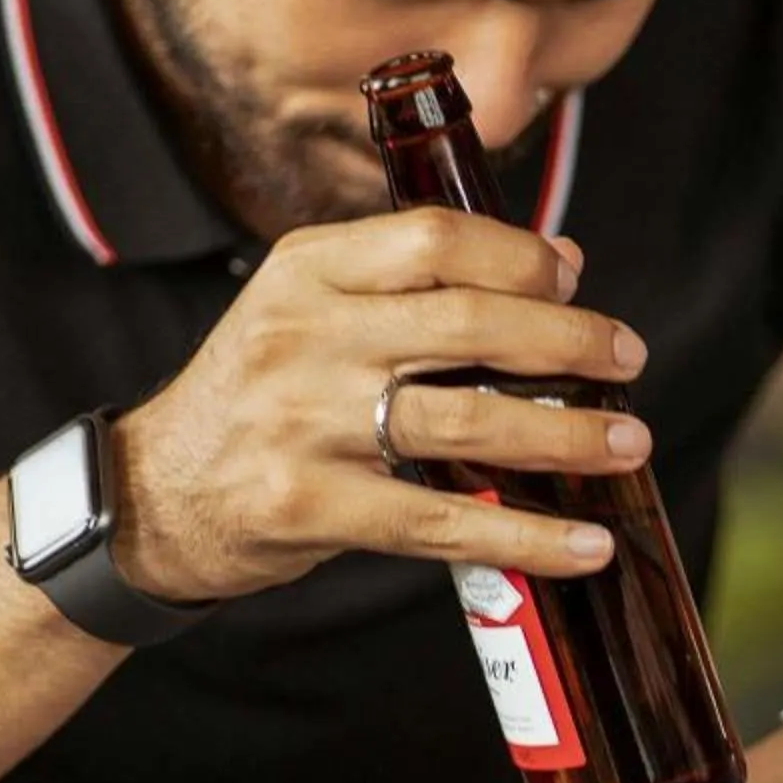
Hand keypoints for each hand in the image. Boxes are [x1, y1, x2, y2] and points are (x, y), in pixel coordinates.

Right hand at [112, 209, 651, 599]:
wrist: (152, 496)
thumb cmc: (258, 396)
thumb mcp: (314, 310)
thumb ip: (421, 284)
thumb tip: (563, 262)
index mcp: (306, 269)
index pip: (434, 238)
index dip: (520, 258)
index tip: (574, 282)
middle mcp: (304, 335)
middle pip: (466, 323)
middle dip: (567, 340)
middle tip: (628, 357)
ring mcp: (304, 422)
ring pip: (465, 418)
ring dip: (566, 434)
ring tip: (630, 443)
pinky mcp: (309, 505)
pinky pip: (441, 521)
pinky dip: (524, 535)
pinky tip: (585, 544)